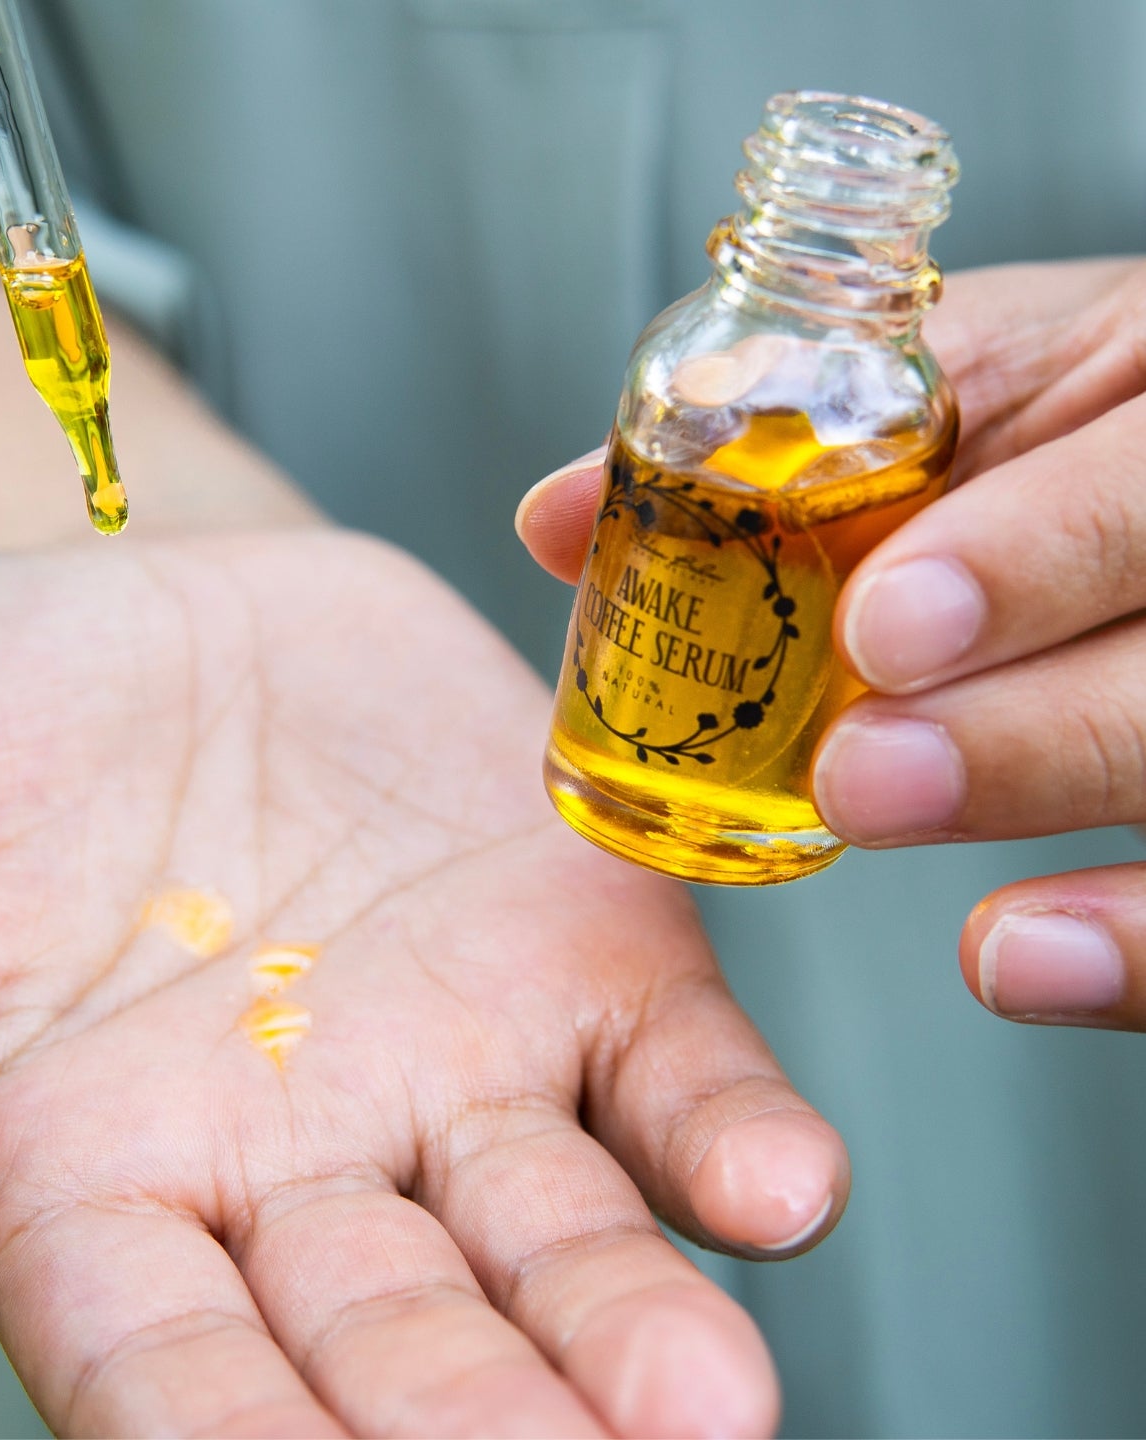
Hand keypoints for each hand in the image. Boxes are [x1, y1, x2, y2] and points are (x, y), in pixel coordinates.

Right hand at [0, 533, 844, 1436]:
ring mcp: (439, 1070)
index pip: (159, 1379)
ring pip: (544, 1241)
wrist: (116, 599)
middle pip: (383, 1348)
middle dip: (471, 1424)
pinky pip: (655, 1072)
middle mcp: (282, 1174)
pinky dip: (714, 1131)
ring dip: (625, 1323)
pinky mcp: (561, 951)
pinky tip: (774, 1182)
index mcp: (87, 1189)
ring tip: (704, 1398)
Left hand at [517, 258, 1145, 1032]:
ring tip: (977, 932)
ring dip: (1060, 827)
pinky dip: (1133, 950)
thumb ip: (791, 431)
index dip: (1029, 556)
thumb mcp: (961, 384)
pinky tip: (1020, 963)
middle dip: (1026, 736)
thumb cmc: (1074, 425)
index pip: (1141, 487)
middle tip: (863, 777)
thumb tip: (559, 523)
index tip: (879, 628)